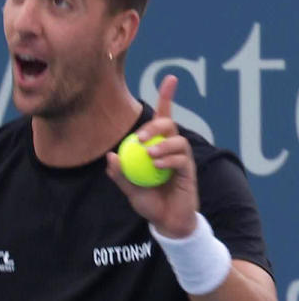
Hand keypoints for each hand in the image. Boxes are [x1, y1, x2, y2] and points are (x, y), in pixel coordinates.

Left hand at [106, 74, 198, 237]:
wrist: (166, 222)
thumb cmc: (149, 202)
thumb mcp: (128, 188)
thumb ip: (119, 173)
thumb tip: (110, 156)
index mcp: (156, 147)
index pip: (163, 118)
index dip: (167, 97)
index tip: (171, 78)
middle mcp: (171, 149)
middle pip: (167, 125)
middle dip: (153, 125)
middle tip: (139, 138)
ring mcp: (182, 159)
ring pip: (177, 140)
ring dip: (161, 144)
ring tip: (149, 155)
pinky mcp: (189, 172)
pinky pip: (181, 159)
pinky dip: (167, 159)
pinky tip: (157, 166)